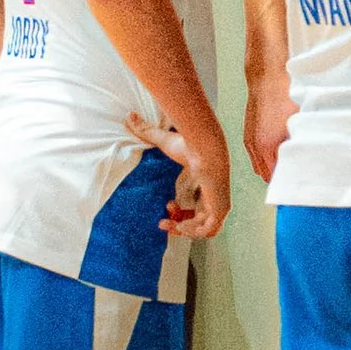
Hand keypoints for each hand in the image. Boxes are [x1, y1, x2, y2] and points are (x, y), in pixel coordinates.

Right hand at [132, 111, 229, 241]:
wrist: (206, 148)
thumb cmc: (190, 145)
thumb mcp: (164, 142)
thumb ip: (148, 133)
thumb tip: (129, 116)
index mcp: (206, 185)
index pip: (198, 207)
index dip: (181, 212)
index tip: (166, 207)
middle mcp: (214, 196)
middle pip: (200, 221)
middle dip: (180, 224)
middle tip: (164, 223)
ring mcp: (220, 204)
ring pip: (205, 229)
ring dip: (185, 229)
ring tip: (170, 225)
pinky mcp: (220, 210)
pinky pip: (208, 231)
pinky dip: (193, 232)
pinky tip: (179, 226)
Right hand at [242, 63, 293, 182]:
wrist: (267, 81)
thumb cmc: (285, 99)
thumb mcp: (298, 123)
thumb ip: (299, 143)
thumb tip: (305, 155)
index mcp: (268, 147)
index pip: (276, 176)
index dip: (286, 179)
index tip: (297, 180)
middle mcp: (255, 147)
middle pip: (265, 174)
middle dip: (278, 176)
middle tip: (292, 174)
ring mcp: (249, 142)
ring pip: (258, 166)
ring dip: (269, 167)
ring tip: (283, 165)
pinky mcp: (247, 135)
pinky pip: (254, 156)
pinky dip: (263, 159)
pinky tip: (273, 154)